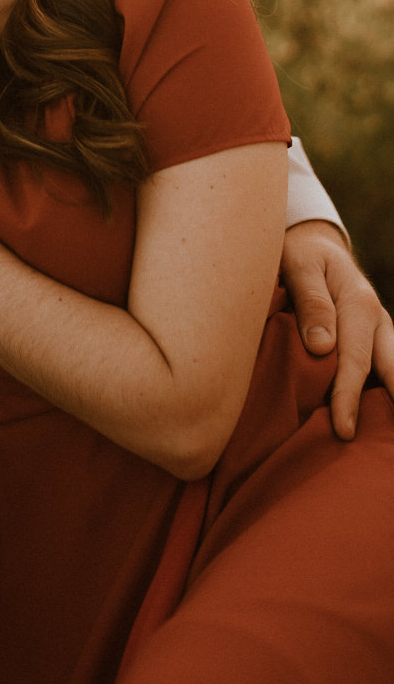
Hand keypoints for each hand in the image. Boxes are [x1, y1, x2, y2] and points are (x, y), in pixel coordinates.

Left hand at [280, 220, 393, 438]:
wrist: (314, 244)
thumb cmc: (300, 255)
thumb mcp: (299, 265)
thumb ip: (310, 302)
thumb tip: (322, 348)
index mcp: (359, 304)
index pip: (355, 359)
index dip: (348, 396)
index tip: (343, 429)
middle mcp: (377, 321)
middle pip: (386, 371)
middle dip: (389, 406)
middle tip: (367, 439)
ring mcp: (379, 331)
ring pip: (391, 370)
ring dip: (391, 398)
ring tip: (385, 437)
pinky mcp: (373, 340)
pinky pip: (382, 367)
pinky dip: (383, 389)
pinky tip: (378, 417)